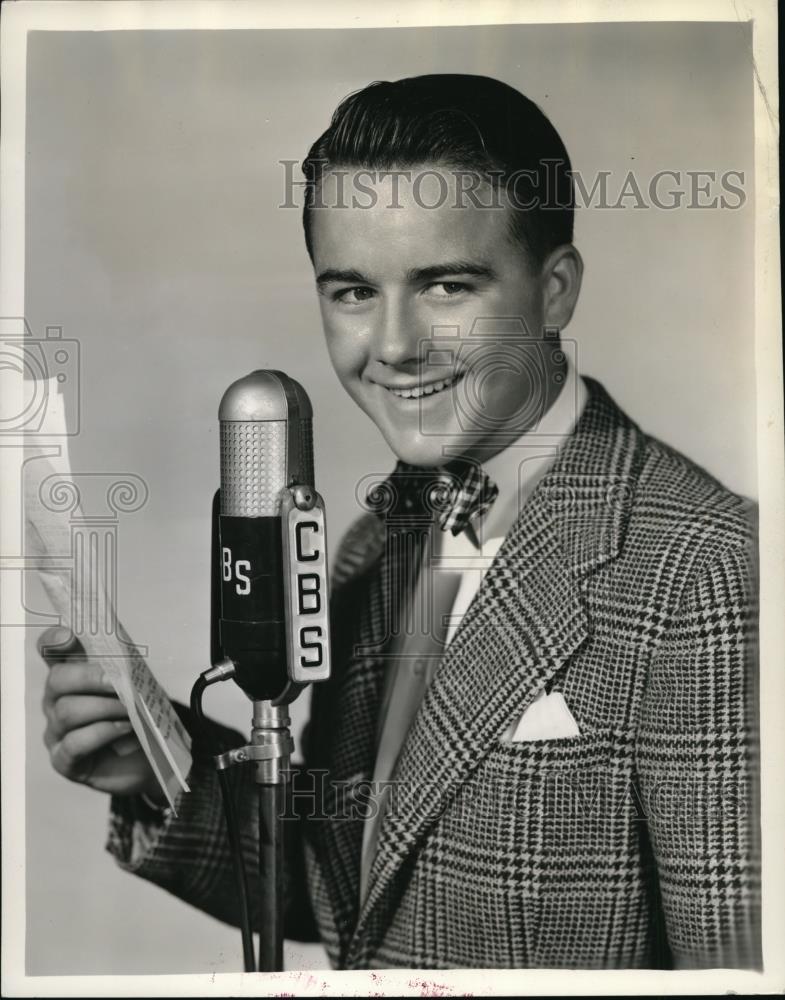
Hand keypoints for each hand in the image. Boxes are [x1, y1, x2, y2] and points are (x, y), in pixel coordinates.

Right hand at [38, 626, 164, 802]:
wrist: (147, 754)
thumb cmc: (136, 713)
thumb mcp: (135, 683)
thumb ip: (125, 668)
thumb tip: (125, 663)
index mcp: (71, 674)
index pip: (49, 650)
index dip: (53, 640)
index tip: (69, 636)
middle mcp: (56, 700)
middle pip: (57, 680)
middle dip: (90, 677)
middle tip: (118, 681)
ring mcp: (56, 731)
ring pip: (68, 712)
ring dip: (104, 707)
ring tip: (130, 709)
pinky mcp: (64, 760)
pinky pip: (75, 744)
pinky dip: (103, 733)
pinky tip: (124, 729)